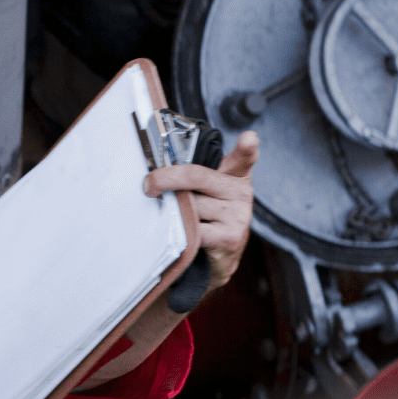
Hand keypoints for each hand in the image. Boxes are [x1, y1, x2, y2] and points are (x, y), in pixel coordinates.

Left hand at [142, 131, 259, 295]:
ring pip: (190, 205)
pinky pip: (193, 229)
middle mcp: (241, 194)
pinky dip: (179, 231)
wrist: (219, 260)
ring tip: (173, 217)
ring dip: (174, 211)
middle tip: (148, 184)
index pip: (243, 158)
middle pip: (197, 176)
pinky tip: (178, 235)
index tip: (249, 138)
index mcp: (235, 176)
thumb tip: (156, 171)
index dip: (246, 147)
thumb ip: (193, 177)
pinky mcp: (229, 238)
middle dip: (166, 178)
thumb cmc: (208, 219)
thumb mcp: (207, 193)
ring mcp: (238, 217)